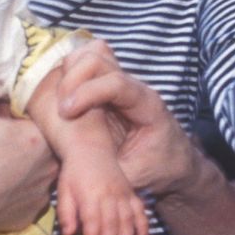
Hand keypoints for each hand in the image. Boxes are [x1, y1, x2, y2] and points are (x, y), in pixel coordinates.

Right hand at [0, 75, 58, 234]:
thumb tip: (0, 66)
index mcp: (41, 138)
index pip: (40, 115)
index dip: (21, 112)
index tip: (4, 112)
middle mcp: (49, 169)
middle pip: (43, 142)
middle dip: (26, 135)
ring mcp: (39, 195)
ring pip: (38, 169)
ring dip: (24, 162)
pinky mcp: (26, 215)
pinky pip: (28, 194)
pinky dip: (16, 187)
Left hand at [56, 152, 149, 234]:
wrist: (91, 147)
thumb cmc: (73, 172)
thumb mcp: (63, 190)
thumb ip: (66, 213)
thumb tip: (68, 234)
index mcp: (90, 195)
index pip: (92, 222)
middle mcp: (109, 195)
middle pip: (111, 225)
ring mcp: (122, 193)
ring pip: (127, 220)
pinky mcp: (130, 192)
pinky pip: (140, 210)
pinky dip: (143, 225)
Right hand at [58, 41, 198, 195]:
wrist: (174, 161)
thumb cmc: (158, 169)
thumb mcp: (134, 178)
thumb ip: (108, 174)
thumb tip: (76, 172)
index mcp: (148, 105)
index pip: (117, 83)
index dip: (88, 92)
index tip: (65, 112)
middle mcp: (134, 87)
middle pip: (99, 60)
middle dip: (73, 79)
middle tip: (60, 110)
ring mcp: (120, 83)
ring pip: (90, 56)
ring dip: (69, 74)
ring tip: (61, 104)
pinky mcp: (107, 86)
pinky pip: (85, 65)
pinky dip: (69, 75)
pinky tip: (64, 100)